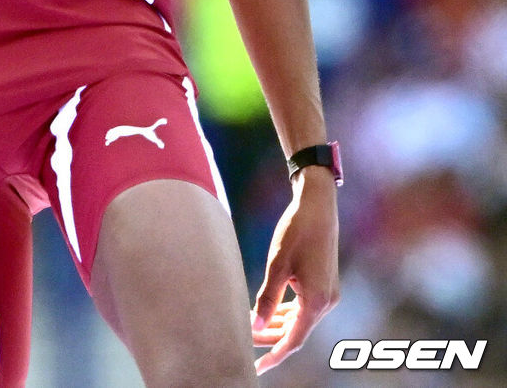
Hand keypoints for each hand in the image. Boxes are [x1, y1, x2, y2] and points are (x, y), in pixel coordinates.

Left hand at [250, 169, 338, 373]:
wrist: (318, 205)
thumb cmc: (297, 231)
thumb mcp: (278, 264)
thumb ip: (268, 297)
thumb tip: (255, 324)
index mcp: (317, 301)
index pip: (293, 339)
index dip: (274, 355)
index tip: (257, 368)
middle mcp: (326, 302)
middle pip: (296, 331)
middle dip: (271, 337)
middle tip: (245, 341)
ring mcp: (327, 293)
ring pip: (299, 319)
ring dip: (278, 324)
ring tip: (253, 327)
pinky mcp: (323, 283)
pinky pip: (303, 306)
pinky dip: (286, 311)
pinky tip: (269, 311)